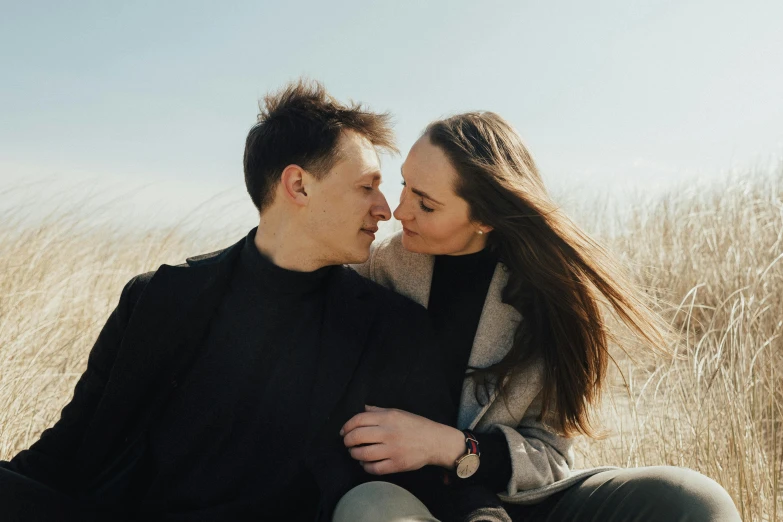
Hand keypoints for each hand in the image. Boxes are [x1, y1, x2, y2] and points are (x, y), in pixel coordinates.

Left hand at [340, 405, 464, 474]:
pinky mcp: (396, 464)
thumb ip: (378, 410)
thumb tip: (362, 408)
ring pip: (363, 454)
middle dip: (347, 441)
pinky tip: (366, 462)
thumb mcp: (398, 412)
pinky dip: (365, 466)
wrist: (435, 441)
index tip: (344, 431)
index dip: (347, 426)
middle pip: (357, 437)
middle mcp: (388, 433)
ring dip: (354, 454)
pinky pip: (374, 468)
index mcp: (388, 417)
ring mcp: (392, 450)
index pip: (359, 420)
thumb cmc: (416, 425)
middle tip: (348, 443)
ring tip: (355, 453)